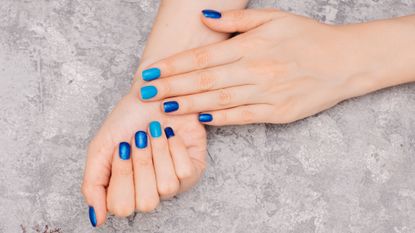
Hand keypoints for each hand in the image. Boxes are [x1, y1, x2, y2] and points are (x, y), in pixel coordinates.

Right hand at [81, 75, 205, 226]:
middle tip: (138, 140)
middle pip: (146, 202)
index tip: (121, 147)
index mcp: (125, 190)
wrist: (153, 94)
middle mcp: (150, 191)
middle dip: (141, 164)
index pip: (122, 207)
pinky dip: (175, 147)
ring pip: (167, 186)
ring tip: (155, 132)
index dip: (121, 175)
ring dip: (158, 152)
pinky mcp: (193, 170)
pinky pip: (185, 171)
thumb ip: (93, 185)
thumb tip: (98, 219)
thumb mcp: (101, 149)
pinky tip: (171, 134)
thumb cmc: (127, 120)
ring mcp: (173, 183)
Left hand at [139, 9, 395, 124]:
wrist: (344, 62)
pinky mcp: (276, 113)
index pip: (203, 58)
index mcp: (251, 46)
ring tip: (163, 108)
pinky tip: (199, 119)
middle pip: (204, 81)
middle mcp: (255, 71)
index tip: (151, 72)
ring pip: (219, 101)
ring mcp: (266, 94)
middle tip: (145, 93)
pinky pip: (241, 117)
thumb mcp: (273, 18)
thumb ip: (236, 21)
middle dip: (171, 87)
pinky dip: (219, 118)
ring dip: (188, 105)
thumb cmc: (307, 37)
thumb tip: (205, 17)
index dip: (174, 66)